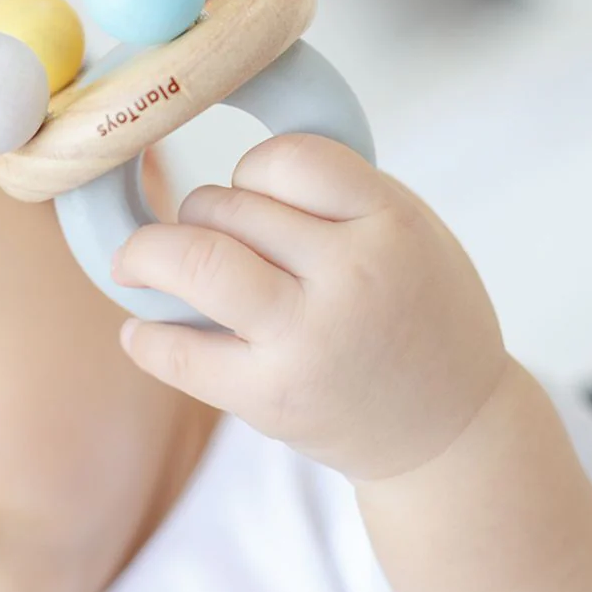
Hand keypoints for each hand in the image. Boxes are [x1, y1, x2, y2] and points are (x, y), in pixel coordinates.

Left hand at [114, 134, 509, 479]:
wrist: (453, 432)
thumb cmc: (422, 318)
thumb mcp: (413, 231)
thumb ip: (339, 196)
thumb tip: (233, 176)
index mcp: (391, 224)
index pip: (290, 159)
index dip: (255, 168)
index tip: (247, 190)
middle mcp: (350, 277)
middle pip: (229, 207)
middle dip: (202, 213)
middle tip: (201, 235)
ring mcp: (306, 340)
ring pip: (194, 262)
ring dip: (150, 254)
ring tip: (138, 264)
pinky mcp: (270, 399)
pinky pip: (179, 353)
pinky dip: (145, 336)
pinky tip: (143, 330)